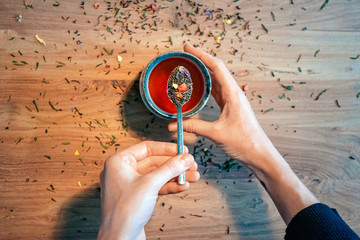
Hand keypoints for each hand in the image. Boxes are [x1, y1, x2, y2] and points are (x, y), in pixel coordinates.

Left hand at [98, 141, 198, 239]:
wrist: (120, 238)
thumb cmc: (123, 211)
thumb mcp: (150, 184)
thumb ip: (169, 168)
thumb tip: (183, 158)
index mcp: (118, 162)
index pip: (146, 148)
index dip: (166, 148)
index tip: (181, 150)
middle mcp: (123, 172)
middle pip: (154, 162)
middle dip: (174, 165)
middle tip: (190, 164)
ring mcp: (130, 186)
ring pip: (157, 175)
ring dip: (175, 176)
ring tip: (192, 176)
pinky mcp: (138, 198)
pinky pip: (156, 187)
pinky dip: (170, 186)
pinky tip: (183, 186)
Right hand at [169, 44, 317, 224]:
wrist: (260, 154)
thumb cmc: (244, 142)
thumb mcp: (216, 133)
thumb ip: (194, 126)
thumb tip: (173, 124)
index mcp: (233, 93)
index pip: (216, 67)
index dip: (201, 55)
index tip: (187, 48)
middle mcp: (234, 93)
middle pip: (216, 70)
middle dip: (200, 60)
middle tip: (185, 55)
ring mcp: (233, 100)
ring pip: (217, 80)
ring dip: (204, 72)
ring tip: (190, 67)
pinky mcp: (231, 107)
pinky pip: (218, 91)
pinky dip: (208, 85)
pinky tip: (200, 86)